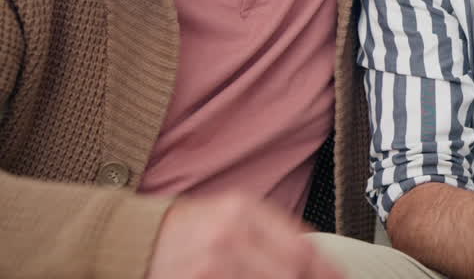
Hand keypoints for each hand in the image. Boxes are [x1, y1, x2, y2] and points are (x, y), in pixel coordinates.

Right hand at [146, 192, 344, 278]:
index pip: (301, 250)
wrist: (135, 238)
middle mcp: (228, 237)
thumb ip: (277, 231)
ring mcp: (209, 266)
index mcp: (243, 212)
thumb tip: (320, 261)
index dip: (326, 272)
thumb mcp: (236, 213)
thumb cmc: (193, 226)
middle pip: (288, 274)